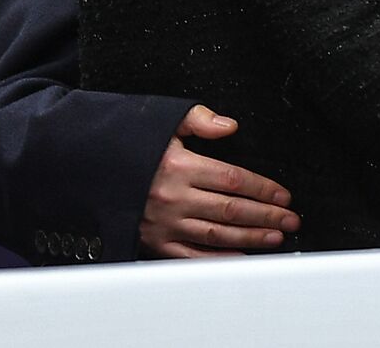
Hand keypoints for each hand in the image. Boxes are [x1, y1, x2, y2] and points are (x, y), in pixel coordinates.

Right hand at [140, 105, 300, 257]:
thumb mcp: (164, 122)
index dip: (263, 189)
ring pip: (216, 234)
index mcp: (179, 167)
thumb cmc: (130, 146)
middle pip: (231, 209)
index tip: (283, 196)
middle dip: (266, 216)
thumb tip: (230, 125)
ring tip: (275, 238)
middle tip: (290, 221)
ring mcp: (163, 223)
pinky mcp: (154, 241)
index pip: (233, 179)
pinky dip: (218, 259)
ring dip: (250, 238)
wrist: (89, 167)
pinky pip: (191, 256)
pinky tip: (240, 257)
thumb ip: (200, 120)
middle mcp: (173, 197)